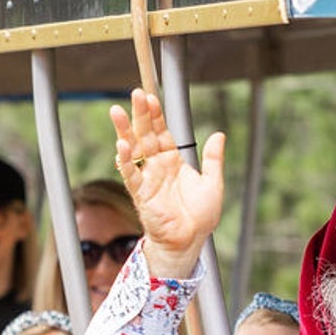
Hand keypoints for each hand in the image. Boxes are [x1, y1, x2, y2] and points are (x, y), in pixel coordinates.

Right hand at [110, 88, 225, 276]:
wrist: (190, 241)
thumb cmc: (199, 217)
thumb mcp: (213, 182)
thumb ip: (213, 159)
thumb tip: (219, 135)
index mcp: (172, 160)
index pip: (161, 131)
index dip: (156, 114)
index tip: (151, 96)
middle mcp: (157, 166)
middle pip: (145, 133)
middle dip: (140, 114)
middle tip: (135, 93)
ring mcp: (147, 178)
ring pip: (133, 149)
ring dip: (124, 130)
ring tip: (117, 112)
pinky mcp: (141, 193)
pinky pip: (131, 174)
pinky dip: (125, 160)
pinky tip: (122, 145)